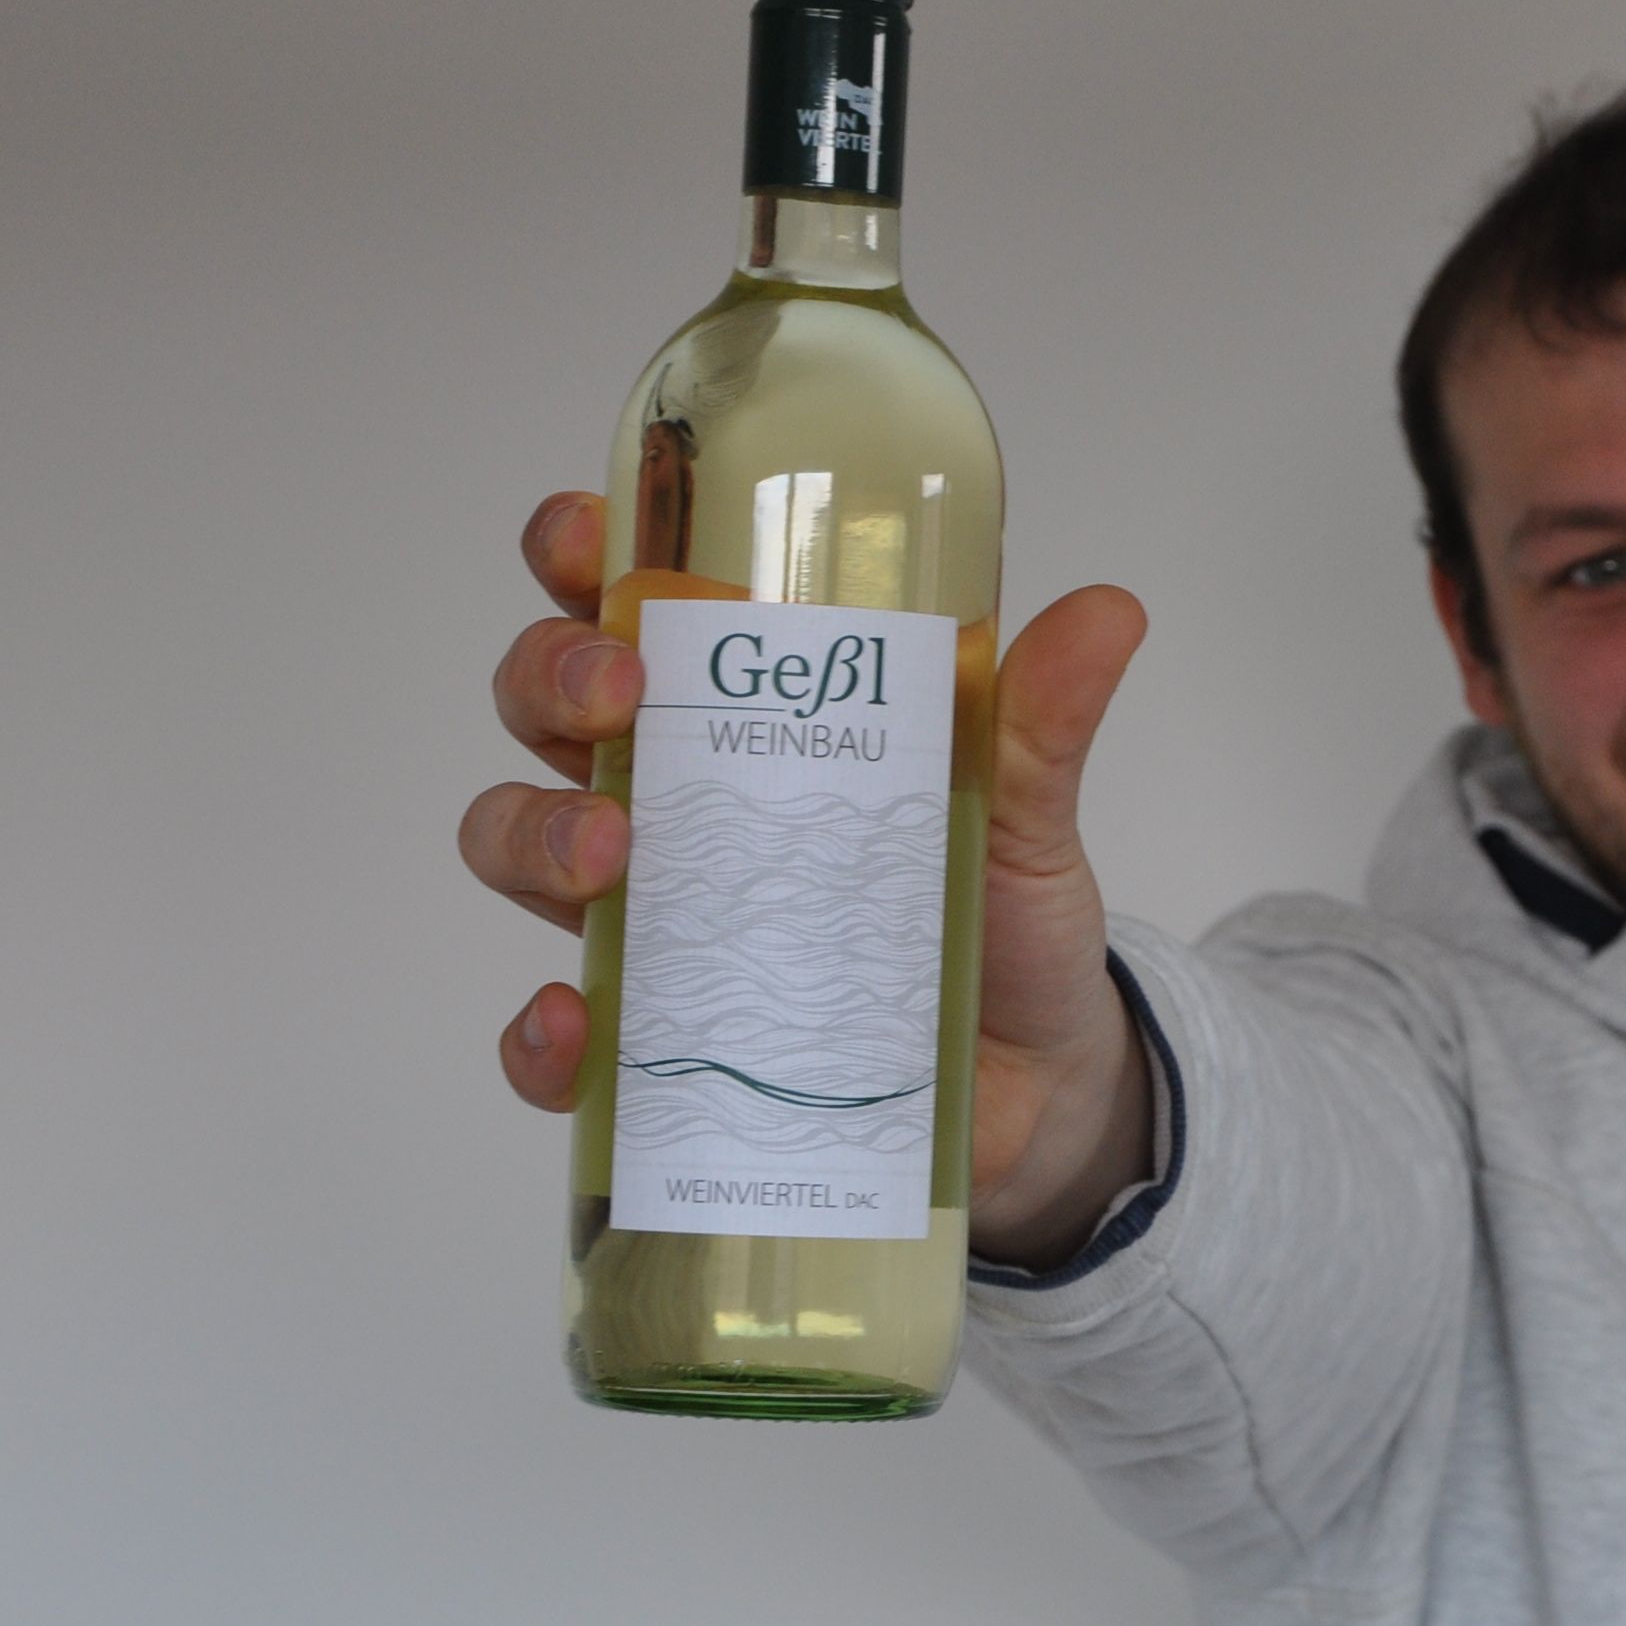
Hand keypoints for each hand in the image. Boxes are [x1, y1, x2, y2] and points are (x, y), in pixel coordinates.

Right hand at [457, 490, 1159, 1269]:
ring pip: (518, 845)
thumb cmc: (1007, 920)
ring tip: (608, 852)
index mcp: (748, 715)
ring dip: (532, 833)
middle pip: (546, 708)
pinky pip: (556, 1041)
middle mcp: (677, 803)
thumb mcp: (1025, 813)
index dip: (585, 557)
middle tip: (618, 695)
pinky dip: (538, 1035)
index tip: (590, 537)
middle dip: (550, 681)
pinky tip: (571, 1025)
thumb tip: (1108, 614)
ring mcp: (656, 921)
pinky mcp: (658, 1046)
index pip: (634, 607)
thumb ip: (1042, 724)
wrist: (1041, 1089)